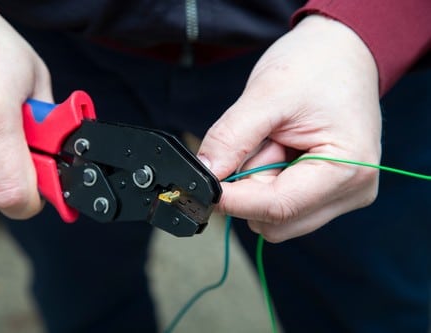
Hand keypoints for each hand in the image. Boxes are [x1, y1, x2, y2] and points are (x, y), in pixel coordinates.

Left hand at [197, 15, 381, 241]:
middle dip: (250, 188)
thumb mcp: (267, 94)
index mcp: (347, 169)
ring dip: (258, 185)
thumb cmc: (316, 65)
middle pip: (276, 220)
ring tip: (272, 141)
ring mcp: (342, 195)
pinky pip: (284, 205)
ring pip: (276, 218)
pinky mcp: (328, 193)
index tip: (203, 186)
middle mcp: (352, 191)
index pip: (278, 208)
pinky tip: (279, 150)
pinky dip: (268, 182)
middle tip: (256, 144)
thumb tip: (204, 174)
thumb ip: (231, 138)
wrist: (342, 51)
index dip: (234, 201)